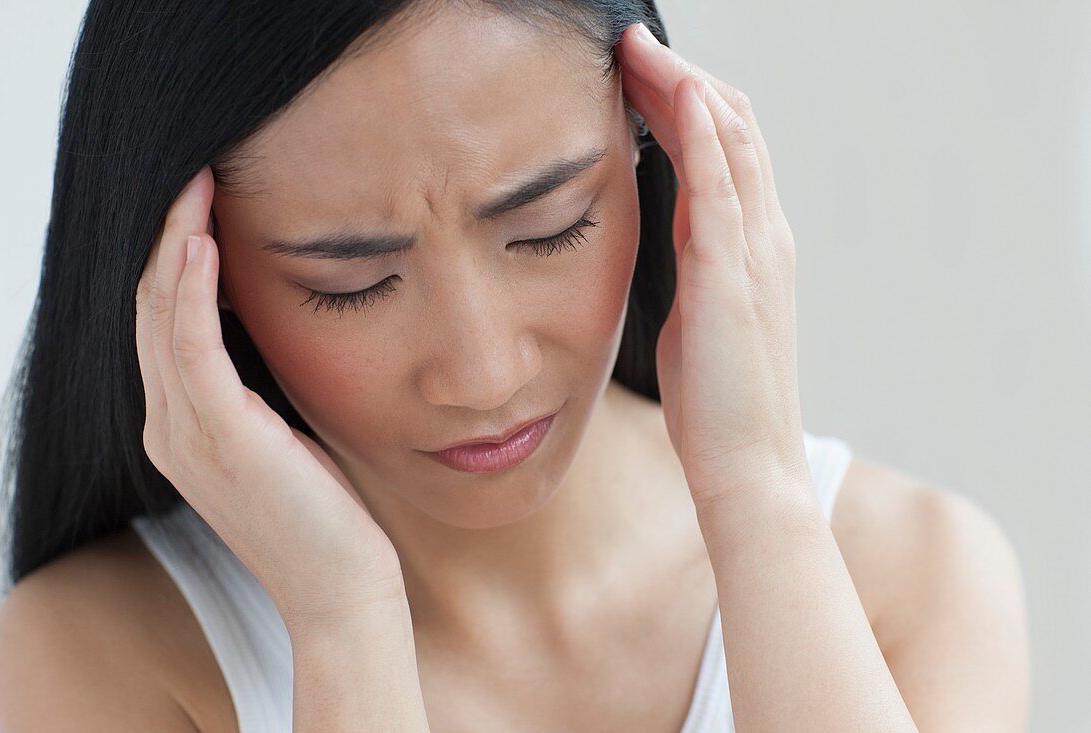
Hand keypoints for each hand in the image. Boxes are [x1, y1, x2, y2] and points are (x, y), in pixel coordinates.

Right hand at [135, 166, 404, 626]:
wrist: (343, 592)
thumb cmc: (329, 515)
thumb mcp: (289, 438)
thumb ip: (266, 390)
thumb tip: (284, 327)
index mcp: (186, 428)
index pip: (166, 324)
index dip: (174, 258)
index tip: (204, 200)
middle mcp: (170, 428)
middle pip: (149, 308)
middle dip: (167, 233)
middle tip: (195, 170)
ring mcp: (187, 435)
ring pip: (159, 316)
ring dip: (173, 242)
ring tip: (196, 182)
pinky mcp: (221, 437)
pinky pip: (190, 346)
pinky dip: (190, 289)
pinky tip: (203, 241)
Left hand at [618, 23, 810, 502]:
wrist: (747, 467)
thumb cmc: (715, 402)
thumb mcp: (698, 317)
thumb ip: (692, 266)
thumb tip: (665, 230)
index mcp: (749, 247)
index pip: (724, 150)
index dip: (683, 103)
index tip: (634, 76)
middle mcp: (762, 237)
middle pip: (732, 128)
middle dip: (680, 78)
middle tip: (627, 48)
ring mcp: (754, 252)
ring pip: (730, 140)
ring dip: (684, 86)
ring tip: (636, 52)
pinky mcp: (731, 276)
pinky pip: (722, 185)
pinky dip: (702, 133)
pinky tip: (675, 92)